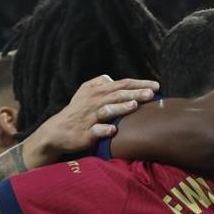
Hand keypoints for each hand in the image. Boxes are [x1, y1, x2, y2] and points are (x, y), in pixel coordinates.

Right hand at [23, 74, 159, 166]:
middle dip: (135, 93)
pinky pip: (95, 130)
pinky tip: (113, 130)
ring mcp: (89, 118)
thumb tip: (112, 79)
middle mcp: (94, 102)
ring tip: (134, 105)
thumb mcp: (85, 92)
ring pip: (106, 110)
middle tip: (151, 94)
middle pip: (117, 95)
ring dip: (120, 107)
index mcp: (97, 91)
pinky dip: (104, 129)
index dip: (139, 83)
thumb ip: (99, 82)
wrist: (57, 131)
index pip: (122, 84)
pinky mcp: (85, 133)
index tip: (156, 86)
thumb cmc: (76, 111)